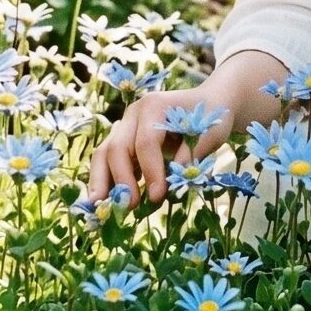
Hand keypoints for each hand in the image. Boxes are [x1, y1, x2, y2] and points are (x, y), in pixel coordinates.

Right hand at [87, 85, 233, 208]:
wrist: (207, 103)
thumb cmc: (211, 118)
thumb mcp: (211, 134)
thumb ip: (192, 155)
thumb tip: (173, 179)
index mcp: (155, 106)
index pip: (146, 142)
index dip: (151, 171)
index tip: (158, 197)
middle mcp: (134, 113)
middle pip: (117, 147)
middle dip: (121, 179)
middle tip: (130, 206)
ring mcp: (125, 125)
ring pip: (104, 153)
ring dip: (101, 181)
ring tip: (100, 206)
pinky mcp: (124, 139)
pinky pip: (108, 160)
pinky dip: (106, 180)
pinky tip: (107, 200)